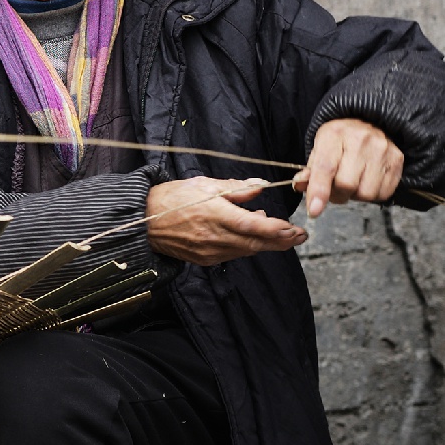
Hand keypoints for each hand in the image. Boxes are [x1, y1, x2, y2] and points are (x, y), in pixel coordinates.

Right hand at [146, 177, 307, 265]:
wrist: (143, 222)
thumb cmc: (172, 198)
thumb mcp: (203, 184)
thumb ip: (235, 188)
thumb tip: (260, 186)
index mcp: (214, 214)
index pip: (252, 225)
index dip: (276, 229)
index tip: (293, 227)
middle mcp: (214, 236)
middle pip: (256, 243)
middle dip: (281, 241)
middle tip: (301, 236)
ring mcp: (209, 251)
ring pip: (247, 251)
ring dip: (266, 244)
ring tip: (282, 234)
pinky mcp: (204, 260)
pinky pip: (233, 254)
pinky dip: (248, 247)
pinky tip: (253, 237)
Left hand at [295, 117, 403, 218]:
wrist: (367, 123)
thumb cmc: (339, 140)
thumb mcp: (319, 148)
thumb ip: (310, 171)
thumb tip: (301, 186)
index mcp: (335, 134)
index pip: (325, 168)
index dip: (319, 191)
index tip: (314, 210)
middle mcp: (361, 139)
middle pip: (346, 185)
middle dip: (337, 194)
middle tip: (335, 188)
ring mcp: (382, 149)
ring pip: (366, 193)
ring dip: (355, 195)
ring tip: (353, 182)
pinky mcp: (397, 159)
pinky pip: (383, 193)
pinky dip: (372, 195)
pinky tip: (367, 181)